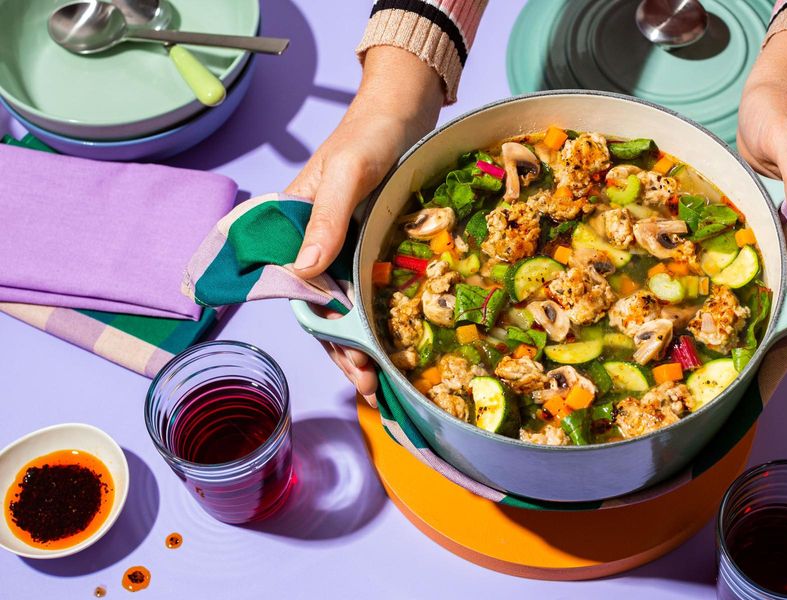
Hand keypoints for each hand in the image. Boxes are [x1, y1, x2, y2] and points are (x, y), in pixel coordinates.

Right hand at [286, 47, 443, 400]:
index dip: (319, 332)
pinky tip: (396, 344)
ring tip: (383, 379)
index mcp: (291, 229)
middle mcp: (314, 245)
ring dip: (361, 344)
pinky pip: (370, 290)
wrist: (400, 112)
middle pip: (321, 309)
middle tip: (371, 385)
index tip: (346, 362)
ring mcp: (343, 248)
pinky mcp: (368, 247)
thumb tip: (305, 271)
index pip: (294, 291)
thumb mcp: (346, 172)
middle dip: (344, 350)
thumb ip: (324, 218)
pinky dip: (379, 319)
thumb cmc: (366, 134)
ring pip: (346, 307)